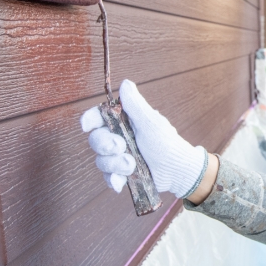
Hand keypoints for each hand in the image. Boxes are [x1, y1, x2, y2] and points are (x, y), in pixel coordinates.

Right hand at [80, 79, 208, 197]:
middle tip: (121, 147)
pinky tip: (122, 182)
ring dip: (115, 164)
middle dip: (105, 144)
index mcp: (125, 122)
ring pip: (101, 160)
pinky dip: (113, 180)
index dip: (90, 119)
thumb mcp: (151, 123)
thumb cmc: (167, 143)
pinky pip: (108, 177)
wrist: (177, 171)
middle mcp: (119, 137)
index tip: (87, 125)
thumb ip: (136, 105)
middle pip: (96, 139)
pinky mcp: (122, 174)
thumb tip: (125, 83)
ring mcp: (119, 157)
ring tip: (132, 165)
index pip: (99, 117)